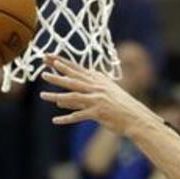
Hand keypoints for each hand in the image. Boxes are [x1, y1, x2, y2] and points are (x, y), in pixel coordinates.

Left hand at [40, 55, 155, 133]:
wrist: (136, 118)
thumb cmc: (121, 107)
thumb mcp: (106, 94)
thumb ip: (81, 96)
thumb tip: (61, 101)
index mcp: (99, 81)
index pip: (78, 69)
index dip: (63, 63)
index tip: (50, 57)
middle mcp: (97, 88)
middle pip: (73, 80)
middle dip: (57, 75)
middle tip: (43, 70)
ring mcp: (97, 100)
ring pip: (73, 97)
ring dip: (56, 96)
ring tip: (43, 95)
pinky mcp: (98, 113)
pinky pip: (79, 116)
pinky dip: (67, 119)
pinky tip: (55, 121)